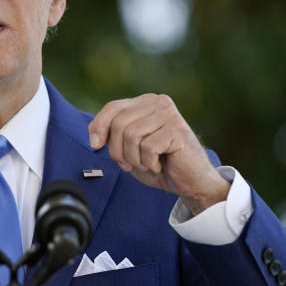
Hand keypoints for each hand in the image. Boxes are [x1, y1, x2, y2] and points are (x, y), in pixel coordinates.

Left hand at [88, 94, 229, 214]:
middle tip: (129, 165)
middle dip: (117, 151)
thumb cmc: (160, 165)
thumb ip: (113, 136)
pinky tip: (160, 164)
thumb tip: (94, 136)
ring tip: (147, 164)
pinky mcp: (177, 130)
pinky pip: (147, 147)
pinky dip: (149, 163)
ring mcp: (169, 114)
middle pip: (119, 123)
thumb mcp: (129, 149)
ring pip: (131, 136)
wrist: (191, 183)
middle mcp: (158, 103)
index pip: (112, 107)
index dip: (98, 127)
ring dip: (134, 159)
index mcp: (145, 103)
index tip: (95, 146)